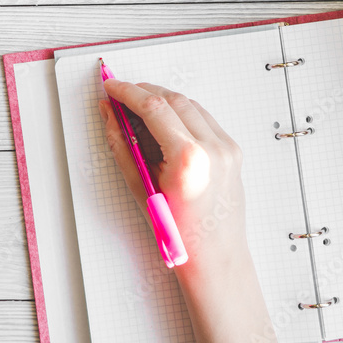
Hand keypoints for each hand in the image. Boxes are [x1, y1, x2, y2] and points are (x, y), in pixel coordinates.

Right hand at [100, 80, 247, 276]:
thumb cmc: (177, 232)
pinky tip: (165, 122)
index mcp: (189, 159)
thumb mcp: (140, 187)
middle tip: (121, 95)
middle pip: (173, 100)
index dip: (128, 92)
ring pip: (190, 105)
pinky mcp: (233, 150)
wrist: (214, 256)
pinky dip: (182, 113)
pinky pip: (204, 119)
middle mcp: (213, 148)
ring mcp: (227, 148)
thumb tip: (109, 114)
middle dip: (144, 92)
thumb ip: (122, 144)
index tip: (111, 87)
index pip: (154, 107)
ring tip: (140, 108)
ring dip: (163, 100)